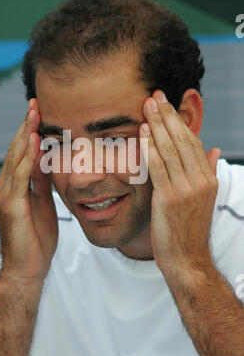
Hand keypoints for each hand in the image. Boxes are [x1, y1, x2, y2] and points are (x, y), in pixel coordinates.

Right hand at [0, 98, 57, 284]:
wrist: (27, 269)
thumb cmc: (36, 239)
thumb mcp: (43, 204)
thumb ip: (42, 182)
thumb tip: (50, 161)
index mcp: (15, 185)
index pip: (22, 152)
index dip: (31, 131)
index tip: (40, 111)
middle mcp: (6, 185)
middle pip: (17, 149)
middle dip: (27, 126)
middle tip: (36, 102)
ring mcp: (6, 194)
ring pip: (16, 158)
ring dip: (27, 134)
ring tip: (35, 113)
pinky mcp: (11, 205)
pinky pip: (20, 176)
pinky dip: (28, 157)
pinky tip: (36, 142)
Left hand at [139, 90, 220, 276]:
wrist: (187, 260)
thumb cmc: (189, 229)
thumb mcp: (203, 198)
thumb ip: (207, 171)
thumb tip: (214, 150)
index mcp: (208, 178)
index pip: (192, 141)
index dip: (178, 121)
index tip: (166, 103)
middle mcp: (200, 181)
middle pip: (182, 140)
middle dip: (167, 115)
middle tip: (154, 95)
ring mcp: (186, 190)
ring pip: (170, 149)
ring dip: (157, 125)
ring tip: (146, 106)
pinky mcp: (169, 199)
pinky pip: (158, 167)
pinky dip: (149, 148)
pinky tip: (141, 133)